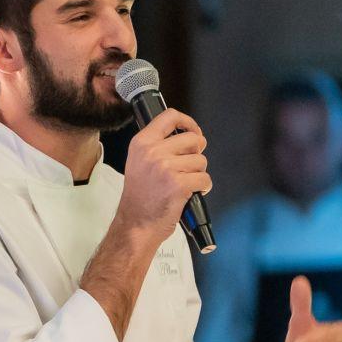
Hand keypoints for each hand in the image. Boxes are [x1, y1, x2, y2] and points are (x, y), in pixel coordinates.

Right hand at [113, 108, 209, 246]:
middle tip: (188, 167)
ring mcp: (166, 168)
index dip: (188, 122)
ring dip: (198, 173)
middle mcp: (152, 152)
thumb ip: (158, 146)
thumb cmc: (139, 198)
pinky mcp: (179, 184)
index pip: (170, 116)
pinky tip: (190, 194)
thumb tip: (188, 136)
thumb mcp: (139, 162)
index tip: (194, 131)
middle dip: (196, 153)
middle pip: (193, 139)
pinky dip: (203, 188)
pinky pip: (205, 179)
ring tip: (184, 184)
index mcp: (141, 143)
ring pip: (201, 160)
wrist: (136, 225)